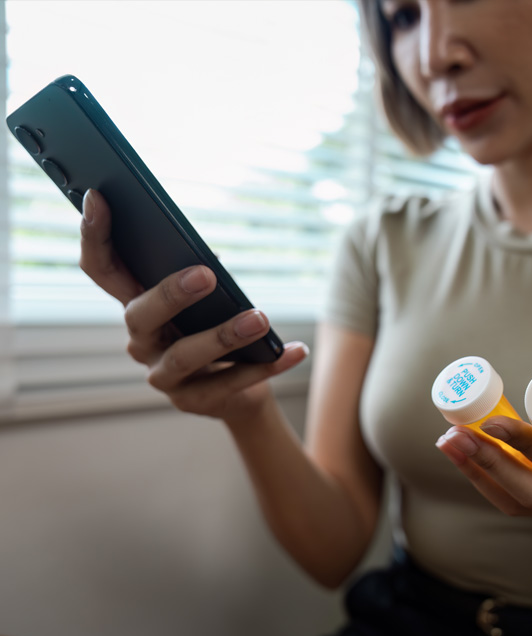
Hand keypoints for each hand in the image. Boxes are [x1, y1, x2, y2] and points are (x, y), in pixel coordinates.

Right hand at [79, 189, 308, 419]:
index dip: (94, 235)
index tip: (99, 196)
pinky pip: (232, 383)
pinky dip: (268, 366)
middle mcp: (142, 341)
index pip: (102, 269)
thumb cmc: (216, 329)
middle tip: (205, 274)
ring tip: (260, 319)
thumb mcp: (208, 299)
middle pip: (140, 315)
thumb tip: (211, 259)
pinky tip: (296, 350)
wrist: (238, 390)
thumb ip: (199, 274)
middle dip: (170, 293)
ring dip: (224, 336)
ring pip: (185, 356)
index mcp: (138, 305)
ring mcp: (163, 375)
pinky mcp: (194, 402)